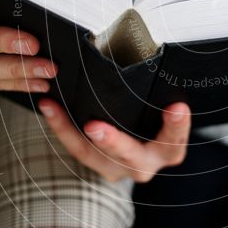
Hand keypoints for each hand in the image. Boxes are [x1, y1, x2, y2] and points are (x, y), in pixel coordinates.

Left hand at [38, 98, 190, 181]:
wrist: (144, 143)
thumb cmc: (158, 119)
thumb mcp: (164, 110)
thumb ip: (161, 98)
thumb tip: (150, 59)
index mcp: (168, 150)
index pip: (175, 140)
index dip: (177, 126)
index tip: (177, 107)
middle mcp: (144, 163)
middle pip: (130, 157)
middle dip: (112, 142)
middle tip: (94, 127)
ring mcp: (118, 167)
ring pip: (93, 156)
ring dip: (71, 132)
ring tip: (54, 110)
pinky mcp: (97, 163)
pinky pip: (76, 148)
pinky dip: (61, 127)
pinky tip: (49, 107)